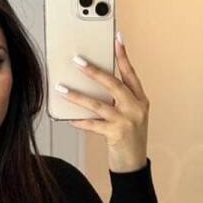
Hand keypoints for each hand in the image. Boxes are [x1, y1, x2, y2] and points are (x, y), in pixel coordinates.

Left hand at [56, 33, 148, 171]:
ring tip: (61, 89)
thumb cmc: (129, 136)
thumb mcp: (130, 114)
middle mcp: (136, 108)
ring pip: (99, 104)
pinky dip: (79, 120)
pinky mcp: (116, 134)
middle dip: (94, 71)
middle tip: (77, 60)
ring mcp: (127, 121)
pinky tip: (67, 117)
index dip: (123, 55)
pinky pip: (93, 124)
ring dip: (77, 96)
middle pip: (114, 84)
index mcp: (140, 99)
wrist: (134, 164)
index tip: (117, 38)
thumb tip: (93, 81)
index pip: (131, 73)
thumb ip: (118, 98)